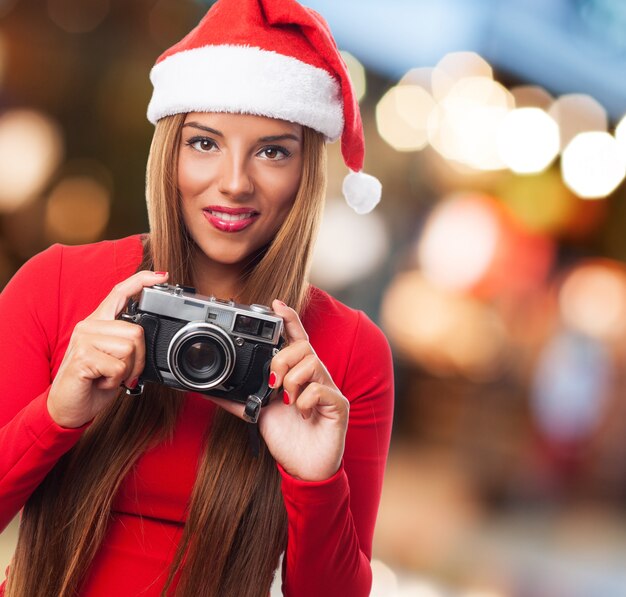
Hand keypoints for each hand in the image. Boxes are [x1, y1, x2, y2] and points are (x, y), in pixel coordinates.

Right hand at [47, 270, 168, 427]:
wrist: (69, 407)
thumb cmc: (94, 382)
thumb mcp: (115, 358)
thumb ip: (128, 342)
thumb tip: (148, 335)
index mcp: (99, 321)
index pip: (120, 292)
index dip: (141, 281)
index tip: (162, 275)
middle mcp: (89, 325)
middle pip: (137, 331)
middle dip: (139, 358)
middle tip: (123, 372)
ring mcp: (84, 339)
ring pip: (130, 348)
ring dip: (128, 370)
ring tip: (110, 376)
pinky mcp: (82, 357)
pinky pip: (119, 367)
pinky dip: (116, 380)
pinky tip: (101, 381)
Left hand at [208, 300, 349, 481]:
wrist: (305, 467)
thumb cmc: (287, 437)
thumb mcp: (258, 413)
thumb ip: (237, 399)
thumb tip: (207, 391)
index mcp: (298, 374)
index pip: (297, 339)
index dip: (290, 320)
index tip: (276, 304)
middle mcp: (315, 377)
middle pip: (303, 346)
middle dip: (282, 359)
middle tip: (273, 382)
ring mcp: (328, 390)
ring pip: (312, 361)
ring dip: (292, 381)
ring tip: (287, 402)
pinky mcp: (337, 406)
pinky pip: (321, 389)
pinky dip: (305, 400)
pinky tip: (301, 414)